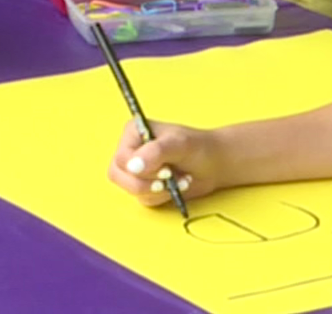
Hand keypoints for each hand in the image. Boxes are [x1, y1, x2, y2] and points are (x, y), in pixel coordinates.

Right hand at [108, 120, 224, 206]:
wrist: (213, 164)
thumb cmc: (198, 148)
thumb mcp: (179, 144)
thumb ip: (155, 152)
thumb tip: (133, 166)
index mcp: (134, 132)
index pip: (122, 158)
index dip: (140, 169)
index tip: (165, 170)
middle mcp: (131, 150)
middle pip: (118, 176)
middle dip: (147, 183)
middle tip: (169, 179)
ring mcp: (136, 170)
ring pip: (131, 190)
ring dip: (158, 190)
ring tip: (178, 180)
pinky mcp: (143, 186)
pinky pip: (143, 199)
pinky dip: (162, 197)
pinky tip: (176, 186)